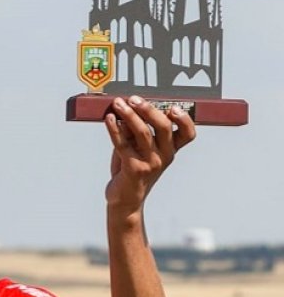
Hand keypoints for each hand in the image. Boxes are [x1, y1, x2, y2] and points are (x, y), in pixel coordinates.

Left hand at [104, 95, 196, 216]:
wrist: (126, 198)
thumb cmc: (132, 168)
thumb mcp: (138, 147)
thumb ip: (136, 130)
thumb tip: (127, 108)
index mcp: (171, 149)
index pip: (188, 133)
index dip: (184, 120)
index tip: (173, 107)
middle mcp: (165, 156)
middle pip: (164, 128)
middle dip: (149, 110)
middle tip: (134, 98)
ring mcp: (150, 163)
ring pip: (142, 133)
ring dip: (129, 115)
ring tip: (118, 103)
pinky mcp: (133, 168)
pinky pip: (122, 144)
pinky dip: (114, 129)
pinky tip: (109, 118)